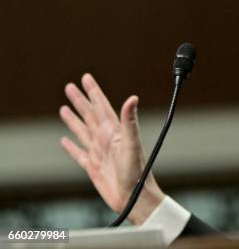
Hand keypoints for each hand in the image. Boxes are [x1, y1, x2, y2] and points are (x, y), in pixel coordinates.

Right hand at [59, 73, 164, 223]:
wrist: (135, 198)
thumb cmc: (137, 172)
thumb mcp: (132, 144)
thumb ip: (130, 121)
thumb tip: (133, 98)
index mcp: (114, 132)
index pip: (101, 106)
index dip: (94, 92)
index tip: (86, 78)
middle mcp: (106, 139)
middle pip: (89, 115)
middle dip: (80, 100)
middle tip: (70, 86)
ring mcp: (99, 153)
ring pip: (82, 131)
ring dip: (74, 119)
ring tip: (64, 107)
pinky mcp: (93, 168)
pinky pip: (79, 154)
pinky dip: (71, 146)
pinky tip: (64, 140)